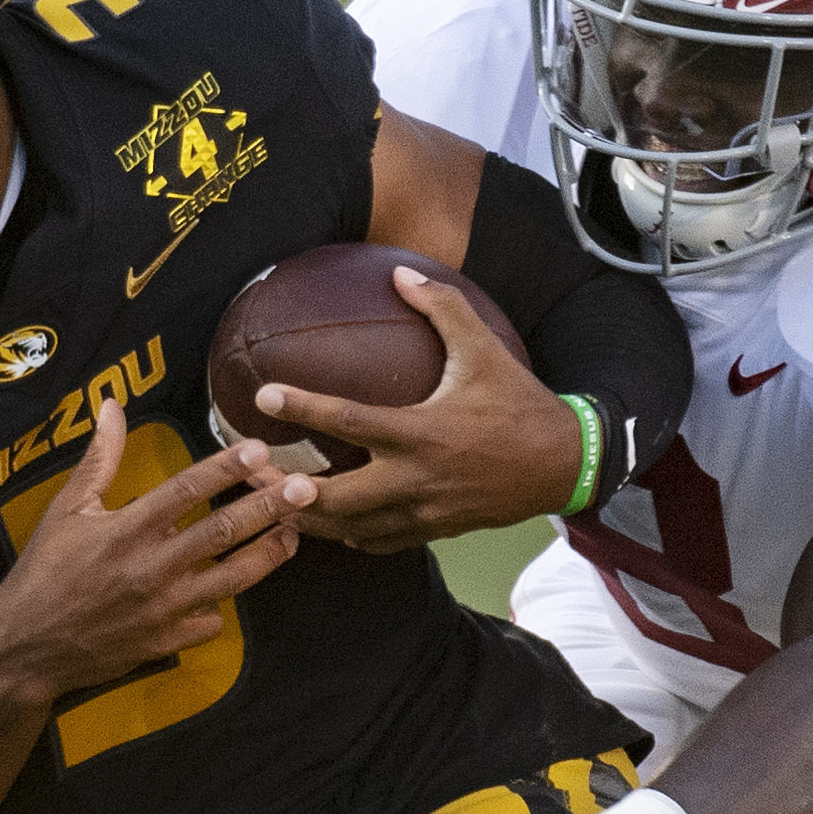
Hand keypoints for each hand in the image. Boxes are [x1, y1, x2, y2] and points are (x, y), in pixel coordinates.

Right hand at [0, 408, 306, 709]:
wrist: (25, 648)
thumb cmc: (43, 571)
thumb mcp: (65, 509)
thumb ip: (98, 458)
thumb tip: (110, 405)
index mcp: (125, 529)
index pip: (185, 490)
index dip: (225, 468)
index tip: (259, 449)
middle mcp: (150, 568)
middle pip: (222, 533)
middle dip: (268, 508)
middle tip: (306, 488)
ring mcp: (162, 609)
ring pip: (231, 580)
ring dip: (268, 555)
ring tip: (294, 534)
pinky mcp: (164, 642)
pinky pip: (210, 622)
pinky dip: (223, 606)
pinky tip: (236, 589)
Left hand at [252, 272, 583, 550]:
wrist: (564, 465)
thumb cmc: (519, 404)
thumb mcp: (484, 350)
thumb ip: (441, 308)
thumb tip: (401, 271)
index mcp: (422, 431)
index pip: (349, 421)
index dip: (302, 407)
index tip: (263, 395)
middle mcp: (416, 478)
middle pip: (335, 498)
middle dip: (286, 492)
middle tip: (249, 474)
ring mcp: (422, 512)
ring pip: (349, 529)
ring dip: (306, 519)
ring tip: (267, 504)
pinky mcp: (431, 531)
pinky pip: (376, 542)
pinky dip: (346, 535)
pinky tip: (323, 522)